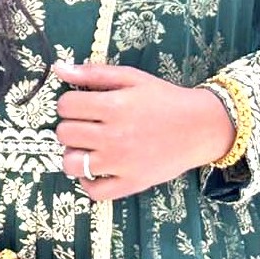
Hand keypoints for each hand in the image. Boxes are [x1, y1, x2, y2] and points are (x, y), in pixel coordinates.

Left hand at [53, 61, 234, 200]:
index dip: (69, 103)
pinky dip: (89, 181)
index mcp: (113, 106)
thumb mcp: (132, 77)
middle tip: (87, 125)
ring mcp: (121, 163)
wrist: (200, 126)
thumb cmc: (164, 98)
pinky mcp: (131, 184)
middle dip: (71, 126)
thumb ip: (94, 73)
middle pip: (64, 133)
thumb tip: (59, 67)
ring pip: (71, 164)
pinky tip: (98, 168)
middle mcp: (113, 136)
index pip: (66, 105)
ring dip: (74, 155)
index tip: (81, 105)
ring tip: (88, 147)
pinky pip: (94, 191)